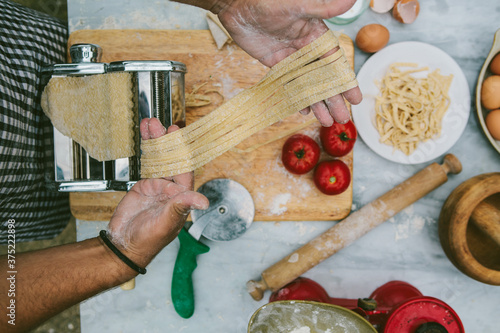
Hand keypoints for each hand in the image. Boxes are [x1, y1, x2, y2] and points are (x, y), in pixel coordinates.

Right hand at [107, 118, 208, 267]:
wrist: (124, 244)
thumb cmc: (149, 239)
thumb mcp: (166, 222)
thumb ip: (181, 208)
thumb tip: (204, 202)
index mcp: (182, 197)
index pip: (184, 168)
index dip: (180, 150)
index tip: (176, 134)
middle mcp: (172, 189)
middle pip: (171, 159)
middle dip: (166, 141)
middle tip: (159, 124)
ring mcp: (157, 186)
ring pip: (159, 158)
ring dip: (155, 141)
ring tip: (149, 123)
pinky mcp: (144, 185)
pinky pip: (147, 163)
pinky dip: (146, 150)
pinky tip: (144, 135)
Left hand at [216, 0, 362, 125]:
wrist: (236, 6)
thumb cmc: (267, 1)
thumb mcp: (296, 6)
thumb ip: (323, 7)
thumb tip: (351, 0)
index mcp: (316, 35)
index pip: (336, 63)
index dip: (345, 81)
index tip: (355, 98)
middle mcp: (307, 49)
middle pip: (323, 79)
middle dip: (333, 99)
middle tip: (341, 118)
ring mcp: (291, 59)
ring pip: (307, 85)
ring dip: (316, 103)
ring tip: (325, 121)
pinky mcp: (276, 64)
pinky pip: (289, 84)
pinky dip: (295, 97)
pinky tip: (302, 110)